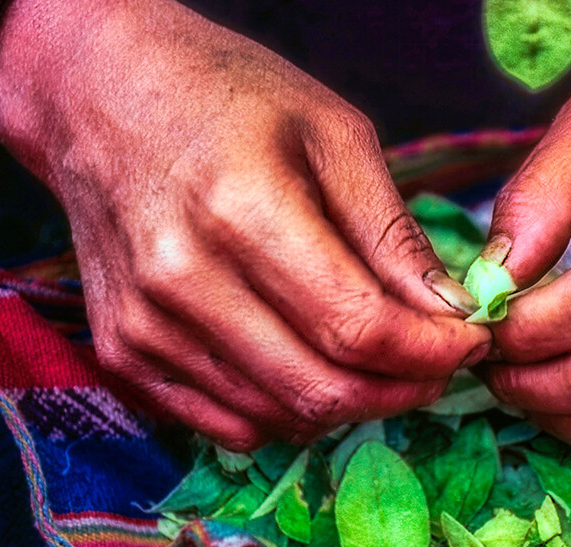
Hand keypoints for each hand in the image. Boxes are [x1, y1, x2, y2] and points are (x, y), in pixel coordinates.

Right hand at [0, 0, 489, 448]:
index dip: (431, 352)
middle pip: (321, 390)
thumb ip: (391, 233)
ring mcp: (144, 327)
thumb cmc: (227, 96)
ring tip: (379, 359)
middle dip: (403, 391)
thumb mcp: (331, 134)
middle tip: (437, 363)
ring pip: (279, 419)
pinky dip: (287, 411)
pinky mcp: (124, 353)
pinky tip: (309, 364)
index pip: (358, 328)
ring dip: (350, 403)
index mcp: (241, 211)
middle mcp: (182, 282)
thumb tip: (450, 312)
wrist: (98, 94)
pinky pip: (227, 427)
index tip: (471, 341)